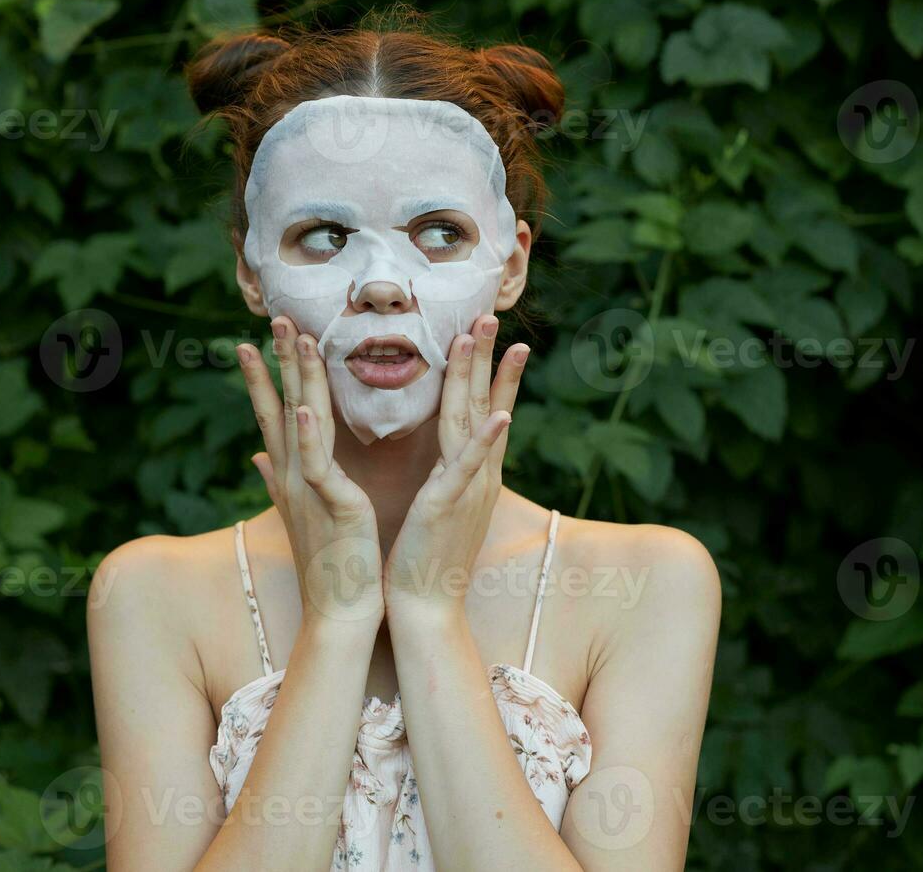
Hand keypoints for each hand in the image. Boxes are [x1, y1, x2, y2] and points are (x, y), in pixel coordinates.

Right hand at [237, 318, 383, 628]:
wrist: (342, 611)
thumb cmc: (329, 564)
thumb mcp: (301, 513)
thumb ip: (278, 480)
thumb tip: (257, 455)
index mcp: (293, 475)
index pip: (273, 415)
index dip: (261, 378)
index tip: (252, 341)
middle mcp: (294, 476)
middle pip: (282, 406)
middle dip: (278, 361)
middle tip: (276, 318)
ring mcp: (309, 488)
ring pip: (299, 421)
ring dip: (297, 379)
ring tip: (297, 339)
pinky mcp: (331, 504)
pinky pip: (317, 464)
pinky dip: (310, 435)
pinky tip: (305, 407)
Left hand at [384, 314, 528, 618]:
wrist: (424, 607)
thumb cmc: (423, 559)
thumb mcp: (435, 507)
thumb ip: (441, 475)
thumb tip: (441, 454)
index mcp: (469, 473)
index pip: (481, 412)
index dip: (490, 373)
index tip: (492, 336)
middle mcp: (477, 475)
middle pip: (484, 404)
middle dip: (488, 359)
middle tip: (492, 316)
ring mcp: (468, 488)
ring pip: (475, 421)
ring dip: (481, 376)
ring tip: (484, 337)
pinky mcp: (451, 505)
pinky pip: (470, 466)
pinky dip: (486, 440)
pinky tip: (500, 413)